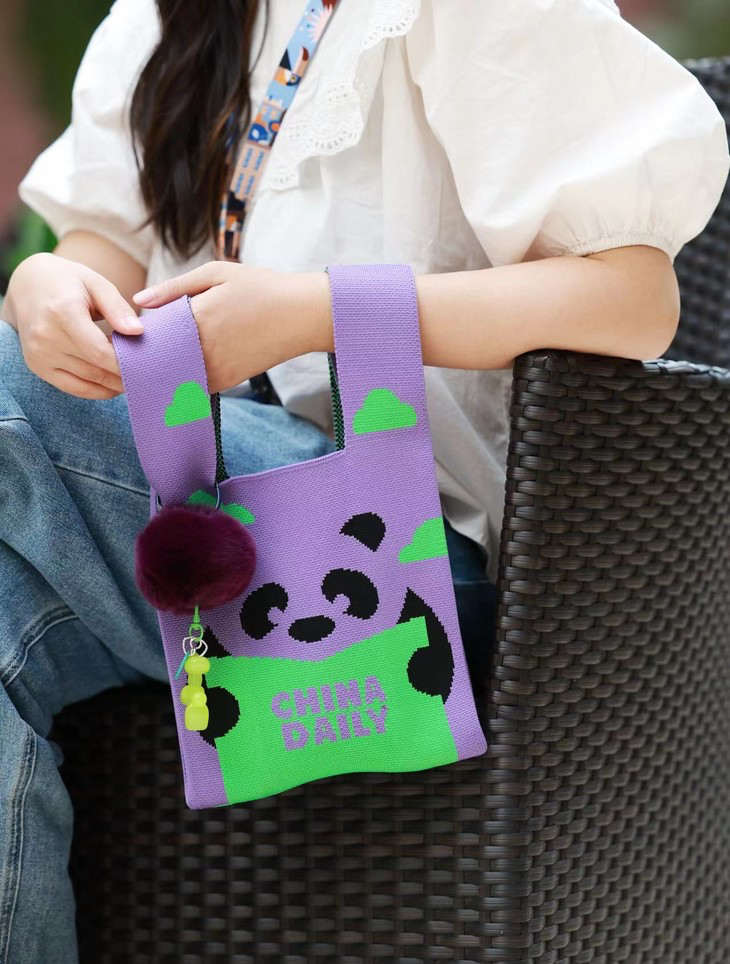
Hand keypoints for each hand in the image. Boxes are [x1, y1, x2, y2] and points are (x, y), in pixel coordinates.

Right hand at [4, 252, 143, 398]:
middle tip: (148, 375)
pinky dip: (96, 391)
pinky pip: (72, 388)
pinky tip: (114, 385)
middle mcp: (46, 336)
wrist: (28, 285)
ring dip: (113, 385)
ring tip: (135, 379)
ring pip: (86, 382)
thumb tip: (138, 332)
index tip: (147, 364)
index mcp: (62, 312)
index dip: (125, 363)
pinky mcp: (37, 366)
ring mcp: (38, 354)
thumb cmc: (68, 281)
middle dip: (124, 375)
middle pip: (95, 369)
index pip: (99, 351)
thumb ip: (117, 308)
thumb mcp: (95, 283)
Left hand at [132, 261, 332, 393]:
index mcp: (198, 317)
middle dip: (147, 354)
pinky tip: (182, 365)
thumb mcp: (217, 274)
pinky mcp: (228, 381)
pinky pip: (195, 384)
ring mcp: (217, 368)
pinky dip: (184, 377)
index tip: (130, 331)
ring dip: (164, 369)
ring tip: (158, 358)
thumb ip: (175, 288)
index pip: (152, 332)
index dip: (138, 333)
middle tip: (136, 350)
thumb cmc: (261, 287)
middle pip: (159, 358)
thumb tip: (139, 300)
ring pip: (175, 376)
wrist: (302, 315)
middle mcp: (205, 348)